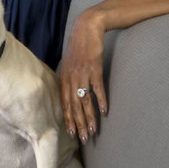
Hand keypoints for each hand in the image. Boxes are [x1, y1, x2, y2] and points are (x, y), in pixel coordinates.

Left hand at [60, 23, 107, 140]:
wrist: (87, 28)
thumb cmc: (79, 46)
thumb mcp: (69, 64)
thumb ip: (69, 79)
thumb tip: (70, 93)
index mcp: (64, 78)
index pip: (65, 103)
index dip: (68, 119)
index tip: (71, 134)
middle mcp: (71, 78)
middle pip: (74, 106)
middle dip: (78, 124)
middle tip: (84, 139)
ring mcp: (83, 74)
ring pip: (85, 100)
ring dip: (89, 117)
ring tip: (93, 131)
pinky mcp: (94, 68)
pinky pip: (97, 88)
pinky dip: (101, 100)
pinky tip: (104, 112)